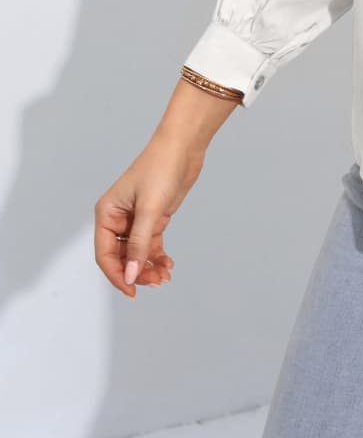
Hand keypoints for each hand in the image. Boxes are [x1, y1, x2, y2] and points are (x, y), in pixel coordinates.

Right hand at [93, 133, 206, 298]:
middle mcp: (118, 218)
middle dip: (136, 272)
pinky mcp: (153, 217)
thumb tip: (130, 276)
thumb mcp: (149, 209)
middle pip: (121, 257)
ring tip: (164, 276)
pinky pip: (150, 245)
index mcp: (107, 213)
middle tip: (156, 281)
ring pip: (137, 253)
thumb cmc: (161, 168)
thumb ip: (139, 244)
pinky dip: (157, 256)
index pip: (105, 254)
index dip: (117, 275)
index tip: (132, 290)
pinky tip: (168, 264)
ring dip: (148, 267)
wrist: (184, 147)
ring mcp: (136, 219)